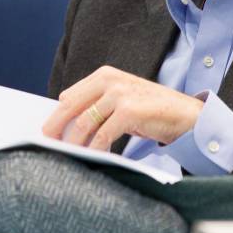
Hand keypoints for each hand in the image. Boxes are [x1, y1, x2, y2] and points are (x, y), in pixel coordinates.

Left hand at [42, 66, 203, 151]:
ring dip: (73, 143)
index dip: (56, 115)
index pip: (69, 96)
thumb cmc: (151, 110)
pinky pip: (102, 135)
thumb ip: (96, 104)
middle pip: (70, 107)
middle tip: (47, 144)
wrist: (185, 115)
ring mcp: (120, 94)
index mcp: (104, 75)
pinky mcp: (129, 110)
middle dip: (56, 128)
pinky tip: (93, 157)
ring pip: (84, 123)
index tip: (47, 132)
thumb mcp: (121, 100)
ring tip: (69, 155)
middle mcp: (110, 80)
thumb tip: (64, 122)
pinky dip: (94, 149)